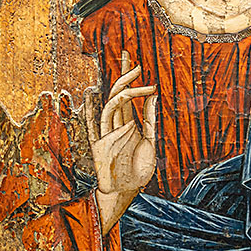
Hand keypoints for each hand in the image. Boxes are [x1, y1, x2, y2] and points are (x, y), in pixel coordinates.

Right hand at [85, 51, 157, 233]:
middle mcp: (116, 125)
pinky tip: (100, 105)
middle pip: (116, 94)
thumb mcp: (151, 142)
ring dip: (123, 94)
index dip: (127, 76)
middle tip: (133, 62)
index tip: (131, 58)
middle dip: (123, 77)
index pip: (126, 94)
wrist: (127, 192)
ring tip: (138, 85)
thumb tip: (154, 96)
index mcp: (127, 122)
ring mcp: (106, 134)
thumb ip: (151, 120)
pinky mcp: (99, 148)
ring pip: (110, 107)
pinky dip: (98, 118)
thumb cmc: (138, 170)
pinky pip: (96, 130)